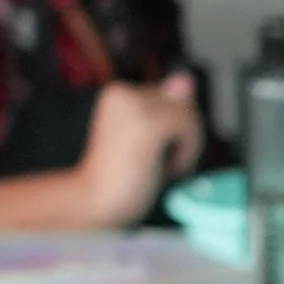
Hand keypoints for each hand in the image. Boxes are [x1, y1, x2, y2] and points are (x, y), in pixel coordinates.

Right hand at [78, 74, 202, 225]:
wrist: (94, 203)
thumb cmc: (120, 178)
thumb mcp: (149, 138)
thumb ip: (168, 108)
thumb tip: (186, 79)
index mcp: (119, 94)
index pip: (171, 99)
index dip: (172, 130)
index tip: (152, 153)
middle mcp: (123, 92)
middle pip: (183, 103)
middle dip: (181, 137)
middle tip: (155, 163)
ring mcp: (134, 106)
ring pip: (189, 114)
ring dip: (185, 147)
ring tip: (158, 166)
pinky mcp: (146, 123)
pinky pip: (189, 126)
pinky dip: (187, 152)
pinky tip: (167, 168)